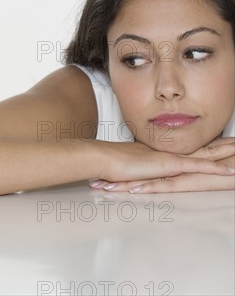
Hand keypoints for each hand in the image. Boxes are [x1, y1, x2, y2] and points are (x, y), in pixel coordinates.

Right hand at [90, 138, 234, 192]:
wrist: (101, 158)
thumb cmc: (107, 164)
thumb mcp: (125, 168)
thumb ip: (134, 171)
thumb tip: (134, 179)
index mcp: (160, 153)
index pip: (189, 149)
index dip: (207, 146)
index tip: (220, 143)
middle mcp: (168, 153)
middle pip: (202, 148)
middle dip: (223, 145)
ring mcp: (170, 158)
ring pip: (206, 154)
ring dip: (225, 152)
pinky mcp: (169, 165)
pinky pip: (198, 167)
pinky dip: (215, 168)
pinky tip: (229, 171)